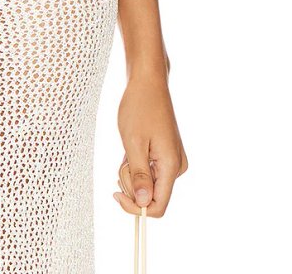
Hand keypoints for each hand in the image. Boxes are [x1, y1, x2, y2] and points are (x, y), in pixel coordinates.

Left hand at [113, 71, 187, 218]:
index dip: (136, 208)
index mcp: (171, 166)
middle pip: (150, 195)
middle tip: (123, 157)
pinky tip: (132, 144)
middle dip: (131, 182)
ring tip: (127, 147)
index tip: (115, 194)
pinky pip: (147, 170)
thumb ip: (139, 175)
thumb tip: (142, 204)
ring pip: (147, 182)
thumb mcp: (133, 142)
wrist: (147, 82)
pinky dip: (135, 162)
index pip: (157, 206)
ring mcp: (172, 160)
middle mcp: (176, 167)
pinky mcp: (165, 154)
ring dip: (131, 170)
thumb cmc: (139, 107)